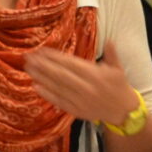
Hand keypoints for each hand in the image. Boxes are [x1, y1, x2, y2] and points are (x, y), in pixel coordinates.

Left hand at [24, 41, 140, 128]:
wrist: (123, 111)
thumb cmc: (119, 86)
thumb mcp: (118, 68)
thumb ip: (112, 54)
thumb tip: (110, 40)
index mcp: (95, 74)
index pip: (70, 63)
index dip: (54, 57)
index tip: (41, 50)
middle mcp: (85, 87)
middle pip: (60, 75)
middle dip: (43, 65)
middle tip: (28, 57)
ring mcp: (79, 100)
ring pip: (57, 87)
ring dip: (41, 77)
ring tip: (28, 68)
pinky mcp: (76, 110)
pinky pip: (59, 101)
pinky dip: (47, 94)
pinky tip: (36, 86)